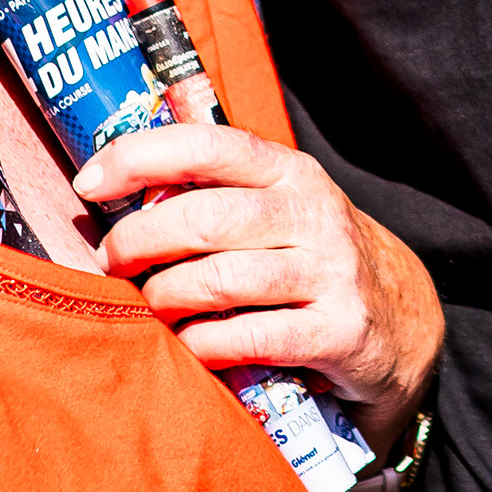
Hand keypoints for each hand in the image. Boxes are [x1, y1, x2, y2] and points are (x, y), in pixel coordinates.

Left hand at [76, 117, 445, 449]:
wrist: (402, 321)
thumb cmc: (311, 260)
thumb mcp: (279, 210)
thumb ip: (217, 196)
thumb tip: (115, 192)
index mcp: (289, 172)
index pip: (208, 145)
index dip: (140, 157)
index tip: (89, 182)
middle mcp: (313, 214)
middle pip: (206, 218)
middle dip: (140, 241)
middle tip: (113, 262)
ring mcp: (330, 272)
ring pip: (222, 280)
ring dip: (166, 298)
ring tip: (149, 306)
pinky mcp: (339, 331)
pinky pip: (249, 338)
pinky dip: (203, 345)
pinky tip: (189, 346)